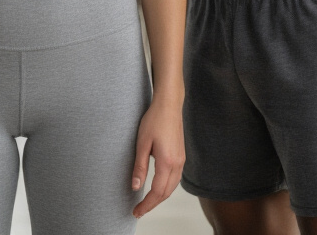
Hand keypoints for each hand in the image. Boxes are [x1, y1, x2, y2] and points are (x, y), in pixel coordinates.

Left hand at [131, 95, 184, 217]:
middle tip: (138, 211)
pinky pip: (175, 179)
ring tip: (146, 202)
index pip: (157, 191)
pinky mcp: (181, 156)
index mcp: (167, 162)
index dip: (146, 204)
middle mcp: (177, 164)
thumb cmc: (154, 120)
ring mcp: (181, 160)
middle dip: (152, 204)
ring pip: (172, 187)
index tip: (136, 211)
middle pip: (166, 193)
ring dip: (160, 197)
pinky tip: (158, 188)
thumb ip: (139, 167)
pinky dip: (166, 188)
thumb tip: (136, 186)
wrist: (169, 105)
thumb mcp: (142, 143)